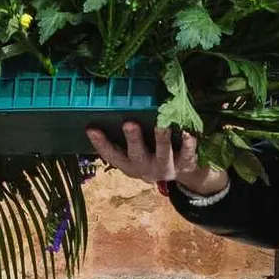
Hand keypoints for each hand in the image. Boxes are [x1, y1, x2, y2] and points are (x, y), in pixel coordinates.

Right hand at [85, 122, 228, 195]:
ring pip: (163, 155)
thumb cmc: (154, 153)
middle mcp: (145, 168)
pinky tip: (187, 132)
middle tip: (129, 123)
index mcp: (129, 164)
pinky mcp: (185, 165)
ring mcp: (165, 168)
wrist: (183, 174)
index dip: (100, 143)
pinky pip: (188, 155)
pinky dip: (188, 144)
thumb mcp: (139, 150)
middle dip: (133, 139)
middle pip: (136, 155)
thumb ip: (128, 136)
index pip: (111, 155)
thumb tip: (115, 105)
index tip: (91, 128)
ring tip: (161, 125)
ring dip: (161, 139)